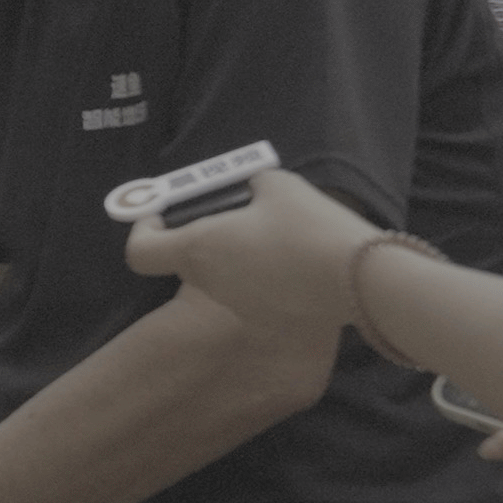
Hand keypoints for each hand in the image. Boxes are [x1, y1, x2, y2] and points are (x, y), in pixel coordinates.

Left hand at [123, 171, 373, 340]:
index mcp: (198, 250)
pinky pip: (254, 290)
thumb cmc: (309, 226)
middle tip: (233, 213)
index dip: (144, 232)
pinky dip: (264, 273)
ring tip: (276, 232)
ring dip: (236, 254)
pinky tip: (298, 259)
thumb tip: (252, 191)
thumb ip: (251, 186)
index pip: (140, 253)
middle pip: (187, 258)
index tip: (163, 214)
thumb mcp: (277, 185)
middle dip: (202, 235)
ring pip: (222, 274)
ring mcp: (239, 304)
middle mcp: (210, 282)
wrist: (362, 279)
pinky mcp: (270, 317)